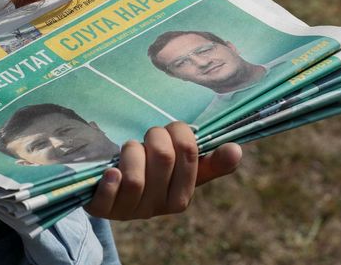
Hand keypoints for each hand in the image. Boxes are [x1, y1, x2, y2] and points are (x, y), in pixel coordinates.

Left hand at [85, 122, 240, 219]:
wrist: (112, 195)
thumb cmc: (151, 175)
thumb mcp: (179, 170)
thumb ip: (209, 162)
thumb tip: (236, 149)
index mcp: (181, 197)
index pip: (189, 153)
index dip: (179, 132)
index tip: (172, 129)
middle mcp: (157, 207)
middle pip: (162, 156)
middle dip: (154, 136)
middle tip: (149, 136)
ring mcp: (129, 210)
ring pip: (136, 175)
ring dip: (131, 151)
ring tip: (129, 150)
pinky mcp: (103, 209)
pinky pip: (109, 196)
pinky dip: (110, 181)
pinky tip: (111, 171)